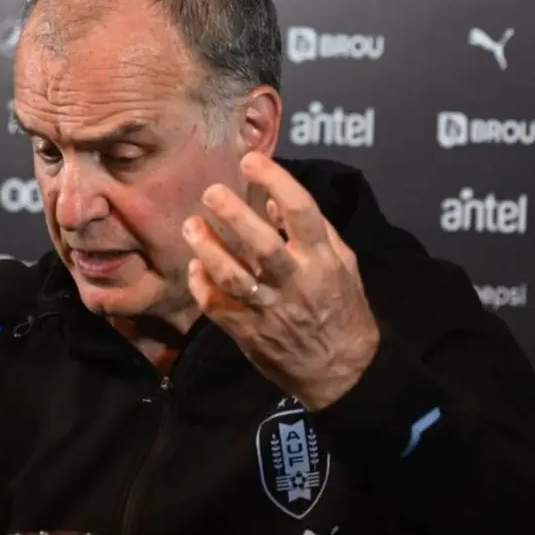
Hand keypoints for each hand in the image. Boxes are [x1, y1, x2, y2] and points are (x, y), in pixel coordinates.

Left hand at [181, 152, 380, 410]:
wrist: (340, 373)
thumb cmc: (342, 309)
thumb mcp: (343, 265)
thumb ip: (314, 232)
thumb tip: (276, 203)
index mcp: (322, 260)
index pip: (301, 212)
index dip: (275, 182)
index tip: (251, 161)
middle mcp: (296, 283)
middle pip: (261, 245)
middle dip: (234, 215)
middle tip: (211, 191)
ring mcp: (270, 309)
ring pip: (233, 277)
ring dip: (208, 249)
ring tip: (191, 225)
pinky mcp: (249, 332)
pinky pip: (218, 307)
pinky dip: (203, 286)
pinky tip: (196, 267)